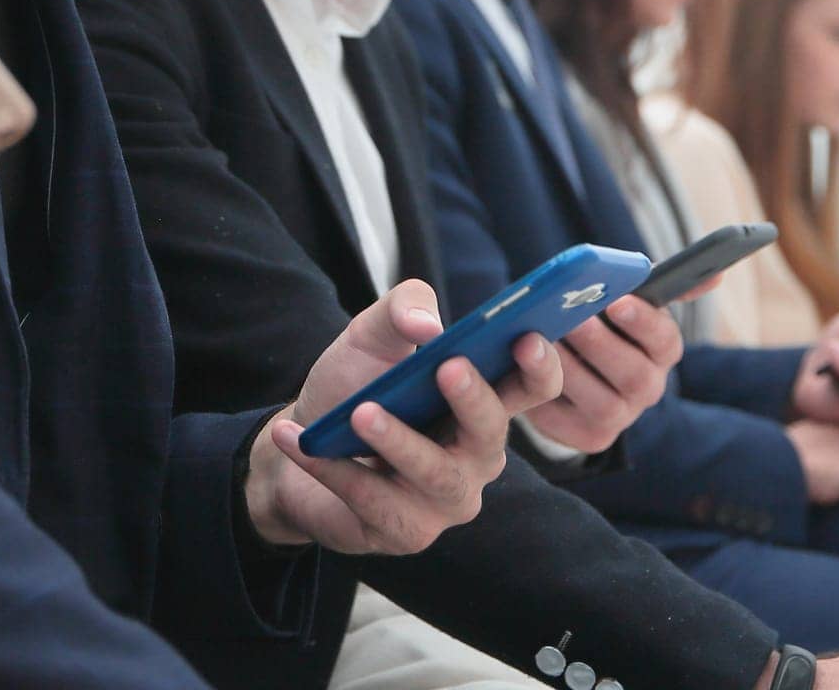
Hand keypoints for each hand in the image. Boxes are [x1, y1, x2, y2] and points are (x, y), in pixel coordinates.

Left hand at [243, 278, 562, 553]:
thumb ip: (403, 307)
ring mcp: (446, 499)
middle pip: (491, 432)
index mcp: (483, 402)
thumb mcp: (373, 333)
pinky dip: (333, 468)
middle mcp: (477, 454)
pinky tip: (300, 441)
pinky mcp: (406, 531)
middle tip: (447, 366)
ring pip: (435, 474)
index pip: (533, 386)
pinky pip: (375, 501)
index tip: (526, 336)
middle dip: (473, 399)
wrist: (299, 440)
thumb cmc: (354, 384)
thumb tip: (428, 326)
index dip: (540, 365)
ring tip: (360, 412)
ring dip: (398, 441)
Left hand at [524, 294, 682, 453]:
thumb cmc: (598, 320)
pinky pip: (568, 424)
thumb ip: (654, 283)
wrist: (574, 372)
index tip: (615, 301)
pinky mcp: (590, 438)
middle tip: (569, 320)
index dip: (642, 321)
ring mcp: (621, 417)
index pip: (665, 339)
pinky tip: (524, 371)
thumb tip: (715, 274)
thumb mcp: (623, 298)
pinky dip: (545, 398)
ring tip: (537, 342)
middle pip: (635, 375)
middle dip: (600, 345)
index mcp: (660, 350)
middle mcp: (648, 387)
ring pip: (603, 403)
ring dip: (569, 372)